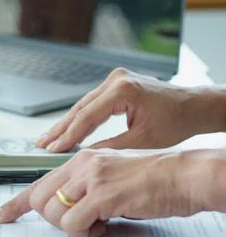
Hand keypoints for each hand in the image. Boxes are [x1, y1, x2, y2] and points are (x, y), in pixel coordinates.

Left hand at [0, 148, 225, 236]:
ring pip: (52, 213)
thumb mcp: (110, 177)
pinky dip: (86, 233)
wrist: (183, 175)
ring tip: (98, 223)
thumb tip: (65, 210)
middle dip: (52, 220)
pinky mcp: (103, 194)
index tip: (0, 216)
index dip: (15, 203)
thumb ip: (85, 188)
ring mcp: (90, 178)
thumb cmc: (151, 180)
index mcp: (80, 159)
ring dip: (72, 228)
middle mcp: (80, 164)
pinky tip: (106, 225)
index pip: (37, 182)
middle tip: (80, 222)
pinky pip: (73, 223)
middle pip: (38, 200)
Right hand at [37, 68, 225, 151]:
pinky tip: (67, 129)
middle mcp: (116, 80)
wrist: (193, 106)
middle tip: (43, 144)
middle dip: (61, 129)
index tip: (54, 149)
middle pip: (80, 108)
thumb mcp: (142, 141)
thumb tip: (83, 157)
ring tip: (48, 139)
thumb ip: (110, 148)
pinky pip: (91, 103)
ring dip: (67, 124)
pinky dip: (79, 118)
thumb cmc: (176, 121)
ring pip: (83, 105)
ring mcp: (114, 80)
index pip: (88, 115)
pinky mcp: (114, 84)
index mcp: (124, 90)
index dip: (69, 134)